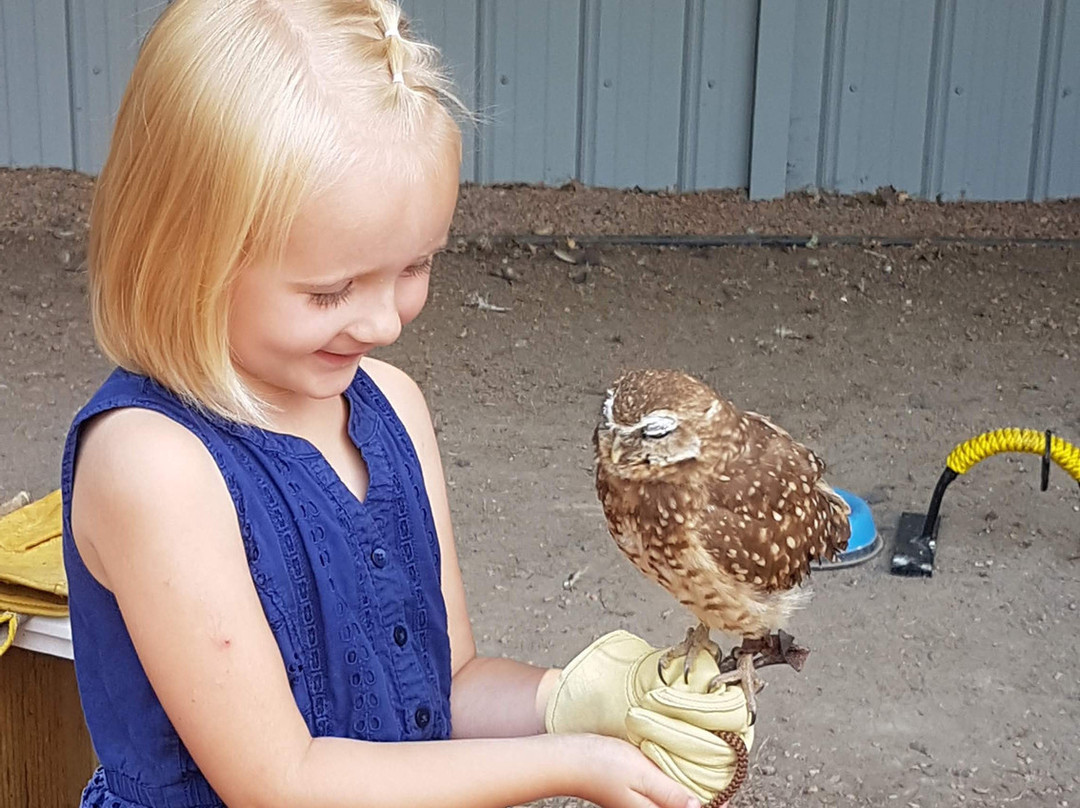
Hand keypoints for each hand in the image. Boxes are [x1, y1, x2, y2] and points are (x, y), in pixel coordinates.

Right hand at [546, 631, 751, 802]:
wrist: (567, 758)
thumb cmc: (600, 764)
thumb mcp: (642, 774)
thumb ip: (672, 792)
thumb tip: (700, 807)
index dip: (713, 802)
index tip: (726, 789)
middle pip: (685, 806)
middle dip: (703, 795)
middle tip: (718, 775)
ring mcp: (640, 803)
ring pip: (676, 799)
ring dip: (690, 788)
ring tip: (704, 770)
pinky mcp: (634, 793)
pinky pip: (664, 792)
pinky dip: (674, 781)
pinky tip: (676, 766)